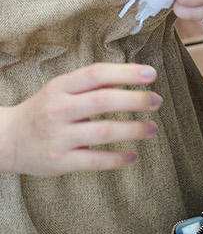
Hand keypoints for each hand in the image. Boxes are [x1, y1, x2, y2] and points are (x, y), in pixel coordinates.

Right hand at [0, 63, 161, 175]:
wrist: (6, 140)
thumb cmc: (43, 111)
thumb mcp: (60, 90)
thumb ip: (92, 84)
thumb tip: (134, 77)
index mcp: (60, 88)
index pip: (96, 74)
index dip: (127, 72)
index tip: (151, 74)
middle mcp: (58, 110)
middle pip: (104, 101)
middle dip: (136, 100)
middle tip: (157, 101)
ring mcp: (58, 137)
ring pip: (103, 132)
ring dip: (134, 130)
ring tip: (152, 129)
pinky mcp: (59, 162)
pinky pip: (95, 161)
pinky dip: (117, 159)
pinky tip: (132, 155)